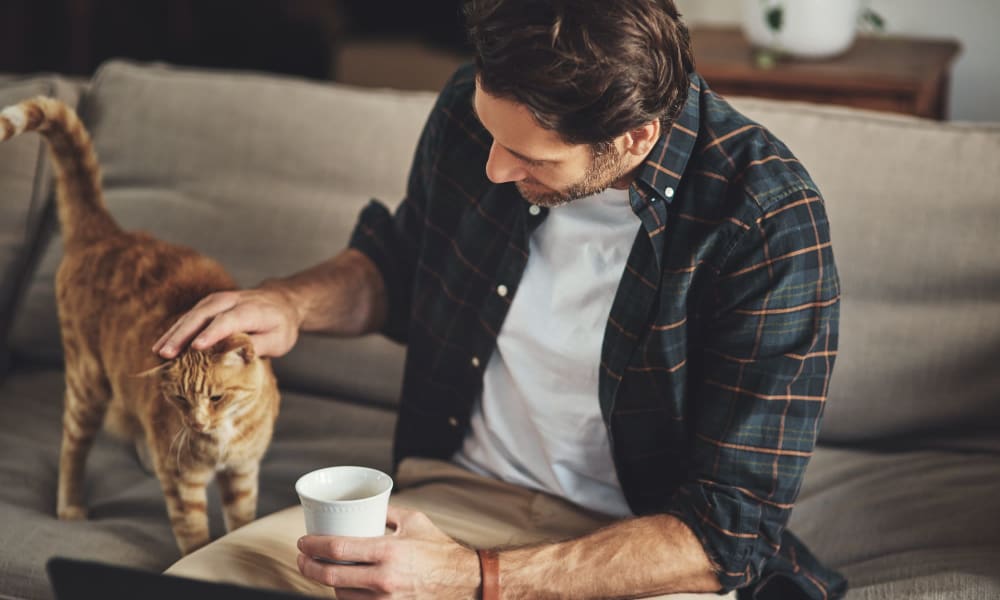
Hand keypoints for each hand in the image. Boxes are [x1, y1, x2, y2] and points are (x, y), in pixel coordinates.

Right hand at [152, 285, 301, 358]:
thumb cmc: (280, 325)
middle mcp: (231, 301)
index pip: (229, 320)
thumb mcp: (278, 340)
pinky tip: (163, 345)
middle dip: (183, 334)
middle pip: (204, 315)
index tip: (196, 347)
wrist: (281, 301)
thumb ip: (256, 346)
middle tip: (166, 354)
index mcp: (251, 310)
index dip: (212, 333)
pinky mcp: (209, 305)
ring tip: (158, 352)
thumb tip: (235, 359)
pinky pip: (190, 316)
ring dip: (174, 332)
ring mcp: (218, 300)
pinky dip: (176, 330)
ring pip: (192, 314)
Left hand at [297, 506, 480, 598]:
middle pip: (331, 576)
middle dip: (308, 566)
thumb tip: (364, 505)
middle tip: (302, 557)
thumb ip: (386, 512)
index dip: (313, 546)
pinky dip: (344, 594)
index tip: (303, 542)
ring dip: (325, 582)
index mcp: (387, 551)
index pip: (338, 549)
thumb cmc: (439, 548)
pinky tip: (341, 584)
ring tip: (320, 569)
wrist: (462, 581)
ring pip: (340, 593)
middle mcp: (383, 579)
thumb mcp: (414, 521)